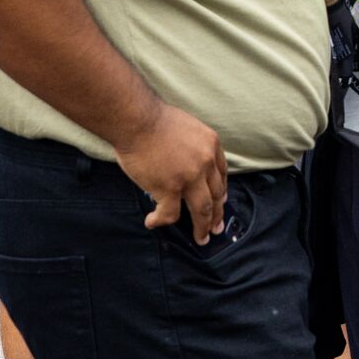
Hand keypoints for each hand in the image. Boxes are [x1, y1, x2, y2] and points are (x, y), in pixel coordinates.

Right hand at [116, 102, 228, 240]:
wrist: (137, 120)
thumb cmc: (154, 120)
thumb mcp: (188, 127)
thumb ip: (192, 146)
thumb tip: (184, 163)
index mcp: (211, 145)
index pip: (221, 174)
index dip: (221, 191)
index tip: (221, 202)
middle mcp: (206, 163)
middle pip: (217, 195)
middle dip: (217, 214)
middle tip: (217, 227)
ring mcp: (190, 178)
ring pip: (202, 210)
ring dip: (202, 227)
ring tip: (201, 238)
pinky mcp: (170, 189)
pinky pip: (170, 214)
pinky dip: (161, 220)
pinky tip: (153, 222)